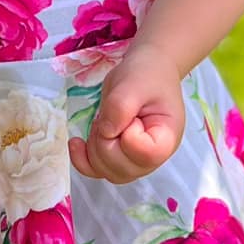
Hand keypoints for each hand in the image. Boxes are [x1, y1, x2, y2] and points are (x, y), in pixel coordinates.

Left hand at [67, 51, 184, 184]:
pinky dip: (81, 160)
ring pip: (107, 172)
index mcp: (167, 138)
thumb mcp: (134, 83)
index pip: (146, 155)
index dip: (129, 137)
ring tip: (103, 121)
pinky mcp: (117, 157)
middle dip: (106, 141)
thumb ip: (121, 106)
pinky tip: (76, 142)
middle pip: (123, 169)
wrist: (146, 71)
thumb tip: (106, 132)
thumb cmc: (146, 75)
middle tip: (112, 115)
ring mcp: (134, 161)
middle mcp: (153, 157)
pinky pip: (95, 171)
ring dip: (94, 147)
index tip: (132, 116)